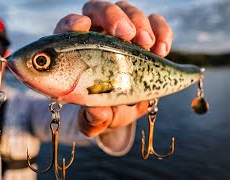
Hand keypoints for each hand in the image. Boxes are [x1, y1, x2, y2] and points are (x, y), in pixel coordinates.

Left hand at [54, 0, 172, 136]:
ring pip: (127, 10)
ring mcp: (120, 34)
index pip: (67, 27)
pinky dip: (161, 31)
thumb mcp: (92, 120)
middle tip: (127, 34)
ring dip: (139, 22)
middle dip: (113, 16)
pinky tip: (162, 49)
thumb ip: (91, 119)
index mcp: (74, 53)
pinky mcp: (144, 38)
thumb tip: (98, 112)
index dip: (72, 23)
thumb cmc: (98, 111)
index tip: (83, 26)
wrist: (119, 111)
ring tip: (148, 45)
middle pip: (98, 9)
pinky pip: (155, 23)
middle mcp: (95, 36)